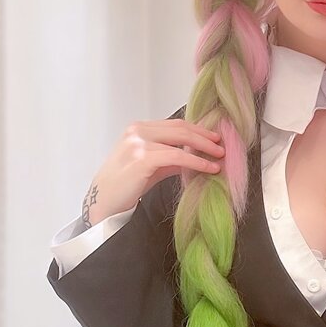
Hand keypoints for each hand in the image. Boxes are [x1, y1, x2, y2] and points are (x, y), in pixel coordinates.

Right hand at [81, 118, 225, 226]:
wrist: (104, 202)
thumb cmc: (124, 185)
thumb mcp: (151, 165)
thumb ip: (170, 156)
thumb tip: (196, 155)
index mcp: (138, 129)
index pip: (175, 124)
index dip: (198, 130)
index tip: (214, 138)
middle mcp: (137, 131)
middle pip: (180, 128)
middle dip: (205, 137)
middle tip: (221, 146)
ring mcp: (138, 143)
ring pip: (181, 139)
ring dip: (204, 148)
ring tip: (219, 157)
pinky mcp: (142, 159)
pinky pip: (177, 156)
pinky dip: (196, 161)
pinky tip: (208, 168)